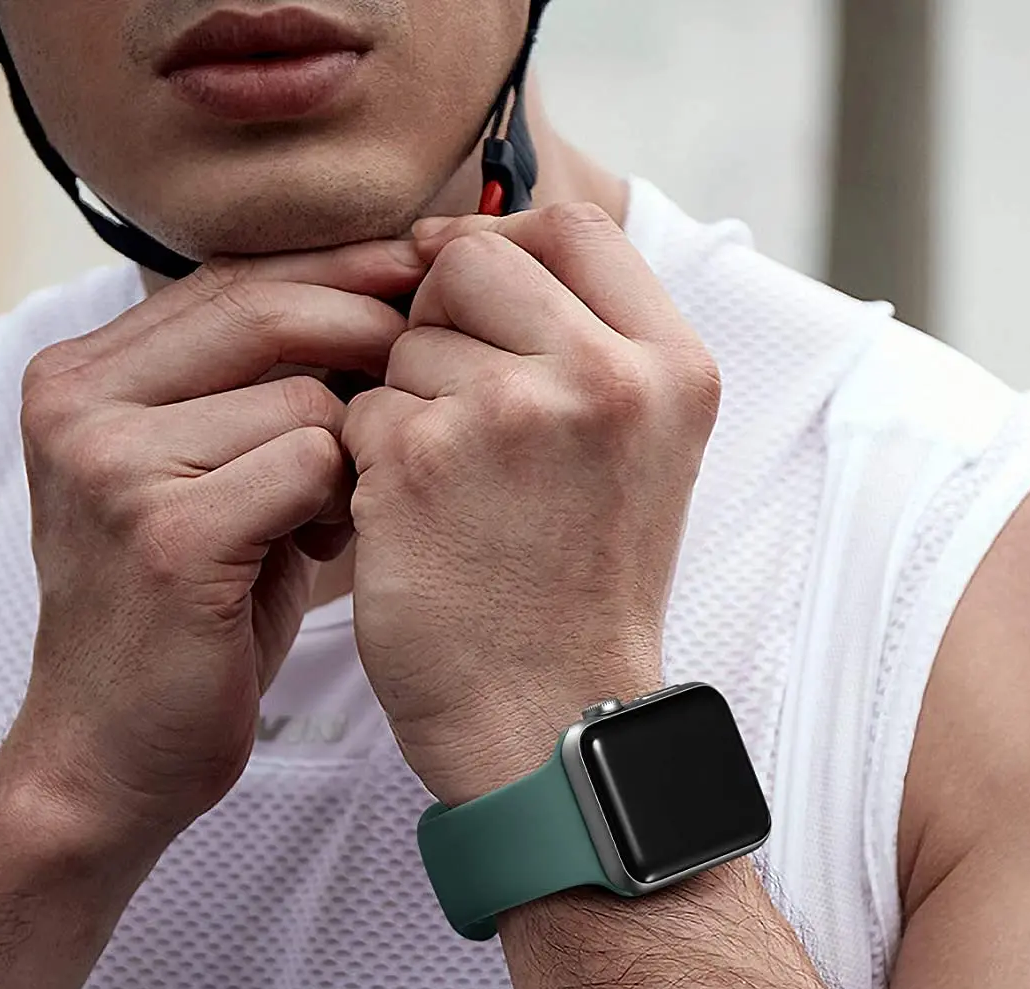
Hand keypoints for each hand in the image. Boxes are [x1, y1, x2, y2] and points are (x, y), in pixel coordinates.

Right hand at [2, 240, 425, 851]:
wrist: (110, 756)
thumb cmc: (185, 620)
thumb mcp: (200, 483)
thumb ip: (248, 395)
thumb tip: (377, 302)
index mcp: (76, 377)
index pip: (225, 277)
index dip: (333, 268)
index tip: (416, 270)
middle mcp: (76, 404)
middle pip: (263, 308)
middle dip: (367, 331)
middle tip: (421, 377)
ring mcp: (112, 466)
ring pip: (304, 399)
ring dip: (348, 459)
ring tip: (324, 523)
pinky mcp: (167, 535)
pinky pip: (310, 466)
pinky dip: (338, 508)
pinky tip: (318, 552)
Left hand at [341, 203, 720, 806]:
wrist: (549, 720)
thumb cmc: (579, 596)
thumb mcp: (638, 458)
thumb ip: (587, 346)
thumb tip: (466, 244)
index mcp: (671, 369)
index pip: (572, 227)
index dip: (499, 239)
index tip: (456, 280)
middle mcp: (603, 377)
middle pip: (472, 264)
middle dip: (439, 324)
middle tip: (455, 417)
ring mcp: (510, 414)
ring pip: (404, 343)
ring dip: (403, 408)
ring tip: (452, 500)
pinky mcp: (421, 462)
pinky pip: (358, 412)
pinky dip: (368, 465)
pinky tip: (413, 529)